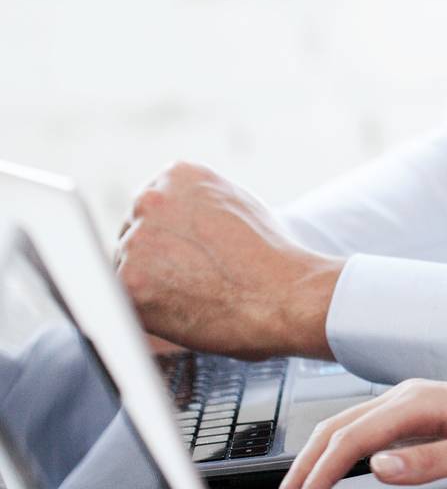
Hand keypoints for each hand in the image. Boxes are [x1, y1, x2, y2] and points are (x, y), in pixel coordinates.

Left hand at [116, 161, 342, 358]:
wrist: (285, 295)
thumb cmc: (270, 258)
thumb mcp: (235, 204)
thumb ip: (196, 203)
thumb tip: (175, 220)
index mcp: (176, 175)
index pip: (149, 207)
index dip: (163, 238)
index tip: (178, 256)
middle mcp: (151, 199)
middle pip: (129, 235)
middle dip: (150, 260)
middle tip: (188, 283)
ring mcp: (137, 239)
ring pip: (123, 269)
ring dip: (147, 287)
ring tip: (192, 299)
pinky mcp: (130, 281)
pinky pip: (120, 302)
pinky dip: (144, 313)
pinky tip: (179, 313)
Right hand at [266, 375, 446, 488]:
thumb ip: (430, 461)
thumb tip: (379, 467)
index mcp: (419, 401)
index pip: (350, 441)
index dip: (318, 477)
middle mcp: (409, 397)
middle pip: (336, 432)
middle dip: (301, 473)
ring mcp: (414, 406)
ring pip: (346, 431)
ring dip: (315, 465)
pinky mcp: (421, 419)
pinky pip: (366, 435)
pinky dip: (338, 457)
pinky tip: (331, 477)